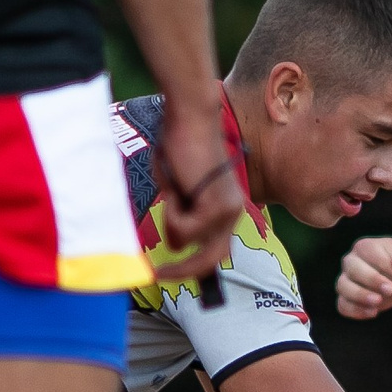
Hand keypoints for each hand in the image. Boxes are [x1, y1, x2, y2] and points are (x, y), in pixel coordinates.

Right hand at [149, 94, 242, 281]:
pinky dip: (170, 210)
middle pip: (210, 260)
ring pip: (186, 240)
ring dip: (168, 217)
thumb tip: (175, 245)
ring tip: (173, 188)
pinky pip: (183, 228)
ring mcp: (228, 211)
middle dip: (182, 271)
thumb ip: (181, 216)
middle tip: (157, 275)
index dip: (193, 268)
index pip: (215, 252)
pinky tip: (177, 184)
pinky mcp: (217, 206)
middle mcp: (234, 213)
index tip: (168, 275)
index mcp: (227, 210)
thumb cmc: (179, 146)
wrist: (190, 117)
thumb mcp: (178, 190)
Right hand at [337, 236, 391, 318]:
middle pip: (354, 270)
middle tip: (391, 290)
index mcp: (365, 247)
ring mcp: (346, 280)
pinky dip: (355, 310)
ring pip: (344, 287)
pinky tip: (373, 313)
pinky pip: (343, 305)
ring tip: (378, 303)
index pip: (375, 258)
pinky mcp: (346, 298)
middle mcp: (351, 262)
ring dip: (360, 296)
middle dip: (372, 281)